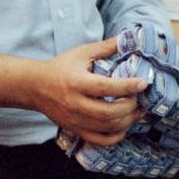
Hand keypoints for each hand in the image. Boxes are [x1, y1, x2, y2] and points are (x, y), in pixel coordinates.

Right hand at [28, 37, 146, 144]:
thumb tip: (128, 38)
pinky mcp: (76, 130)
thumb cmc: (61, 67)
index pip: (106, 87)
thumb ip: (105, 47)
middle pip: (108, 112)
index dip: (128, 86)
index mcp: (77, 82)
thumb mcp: (81, 53)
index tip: (143, 83)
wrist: (35, 87)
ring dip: (128, 121)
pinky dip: (116, 136)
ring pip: (107, 128)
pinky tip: (123, 125)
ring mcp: (75, 120)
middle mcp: (75, 104)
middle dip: (130, 107)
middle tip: (140, 99)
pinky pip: (100, 140)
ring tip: (137, 111)